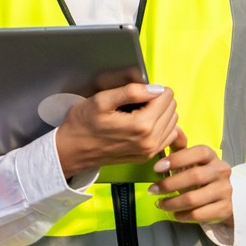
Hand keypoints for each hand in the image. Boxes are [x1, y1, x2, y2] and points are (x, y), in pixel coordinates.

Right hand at [53, 83, 186, 179]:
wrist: (73, 150)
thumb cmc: (83, 124)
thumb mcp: (101, 100)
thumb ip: (131, 92)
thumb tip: (155, 88)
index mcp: (141, 125)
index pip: (166, 97)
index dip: (153, 88)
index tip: (138, 91)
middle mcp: (150, 141)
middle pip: (172, 109)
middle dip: (158, 100)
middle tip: (137, 100)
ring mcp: (150, 151)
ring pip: (173, 122)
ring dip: (161, 112)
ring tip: (139, 110)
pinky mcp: (147, 156)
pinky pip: (168, 136)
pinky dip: (162, 126)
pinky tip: (145, 122)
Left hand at [150, 144, 232, 225]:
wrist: (221, 196)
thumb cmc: (198, 173)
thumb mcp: (190, 160)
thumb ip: (179, 146)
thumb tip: (172, 129)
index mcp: (211, 156)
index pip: (198, 152)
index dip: (177, 159)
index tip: (156, 168)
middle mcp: (221, 171)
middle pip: (194, 177)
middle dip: (169, 184)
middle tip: (152, 190)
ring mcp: (225, 191)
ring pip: (195, 199)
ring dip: (172, 203)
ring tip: (159, 203)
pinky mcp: (224, 209)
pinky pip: (200, 214)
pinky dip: (183, 215)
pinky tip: (174, 214)